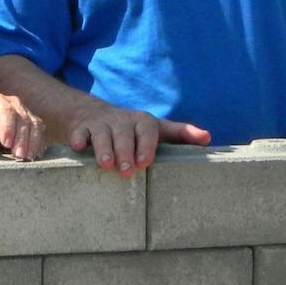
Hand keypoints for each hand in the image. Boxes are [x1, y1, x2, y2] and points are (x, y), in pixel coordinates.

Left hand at [0, 92, 45, 160]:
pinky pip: (40, 132)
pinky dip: (39, 144)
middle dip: (22, 138)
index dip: (8, 126)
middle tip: (19, 156)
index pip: (5, 110)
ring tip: (27, 158)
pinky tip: (35, 155)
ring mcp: (24, 112)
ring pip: (34, 124)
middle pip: (22, 117)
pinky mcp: (32, 124)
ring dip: (33, 142)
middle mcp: (12, 103)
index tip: (6, 143)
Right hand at [64, 99, 210, 176]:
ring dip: (103, 148)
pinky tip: (78, 149)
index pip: (147, 129)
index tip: (145, 162)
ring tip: (105, 164)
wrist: (92, 114)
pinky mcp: (81, 128)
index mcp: (142, 121)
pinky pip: (78, 132)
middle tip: (127, 170)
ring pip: (101, 133)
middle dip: (125, 150)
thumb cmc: (132, 130)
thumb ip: (180, 133)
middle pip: (124, 132)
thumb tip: (207, 138)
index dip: (146, 145)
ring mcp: (100, 124)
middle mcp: (121, 120)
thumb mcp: (156, 129)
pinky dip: (78, 140)